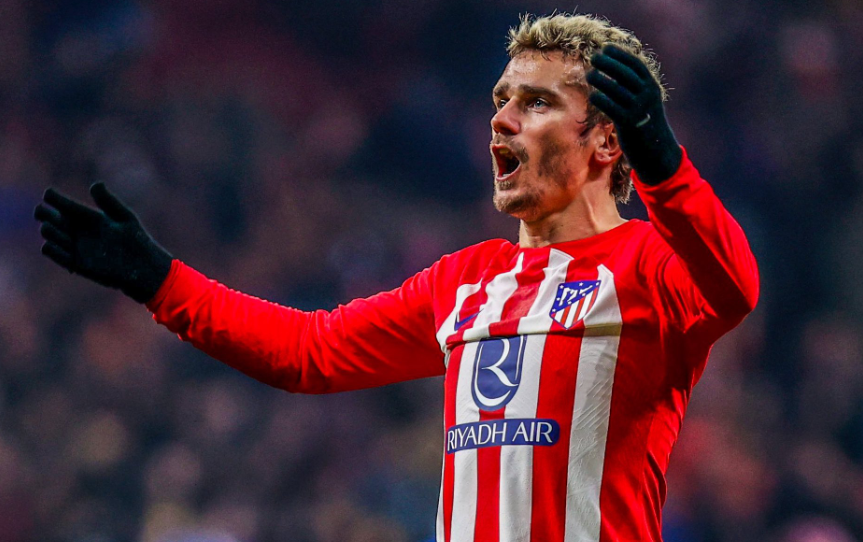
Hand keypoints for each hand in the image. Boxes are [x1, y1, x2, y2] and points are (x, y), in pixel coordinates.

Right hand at [34, 183, 172, 302]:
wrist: (142, 268)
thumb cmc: (136, 240)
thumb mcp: (124, 218)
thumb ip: (108, 202)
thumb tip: (95, 184)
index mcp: (86, 214)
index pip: (59, 201)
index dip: (51, 196)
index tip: (51, 196)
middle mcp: (76, 228)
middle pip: (46, 215)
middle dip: (43, 212)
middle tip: (54, 216)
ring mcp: (73, 245)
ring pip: (47, 232)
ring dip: (51, 231)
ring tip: (68, 235)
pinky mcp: (73, 263)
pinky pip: (50, 251)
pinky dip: (51, 247)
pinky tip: (68, 247)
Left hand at [586, 44, 682, 184]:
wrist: (656, 150)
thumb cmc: (645, 122)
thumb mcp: (646, 101)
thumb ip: (634, 86)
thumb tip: (614, 69)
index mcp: (652, 87)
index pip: (636, 65)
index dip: (621, 55)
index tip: (606, 48)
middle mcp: (647, 96)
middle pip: (625, 74)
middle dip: (609, 63)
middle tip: (594, 57)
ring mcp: (639, 110)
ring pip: (617, 90)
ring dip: (601, 80)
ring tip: (589, 74)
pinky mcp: (629, 125)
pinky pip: (612, 108)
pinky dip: (601, 100)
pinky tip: (592, 95)